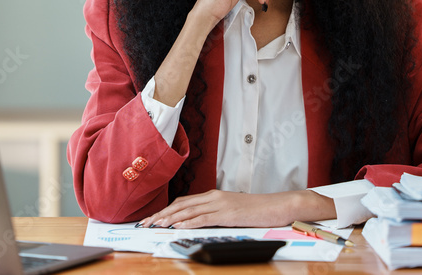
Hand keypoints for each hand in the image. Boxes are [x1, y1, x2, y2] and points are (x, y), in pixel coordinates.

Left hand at [137, 190, 306, 228]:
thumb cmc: (256, 210)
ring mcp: (219, 204)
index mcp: (213, 196)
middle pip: (180, 205)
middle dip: (160, 214)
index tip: (152, 218)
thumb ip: (214, 214)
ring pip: (187, 210)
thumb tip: (197, 222)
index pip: (183, 202)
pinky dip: (187, 221)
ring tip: (154, 225)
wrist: (276, 205)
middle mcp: (213, 197)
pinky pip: (203, 218)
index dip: (165, 210)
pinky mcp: (226, 213)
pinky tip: (177, 225)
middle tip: (144, 223)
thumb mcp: (231, 210)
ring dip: (168, 218)